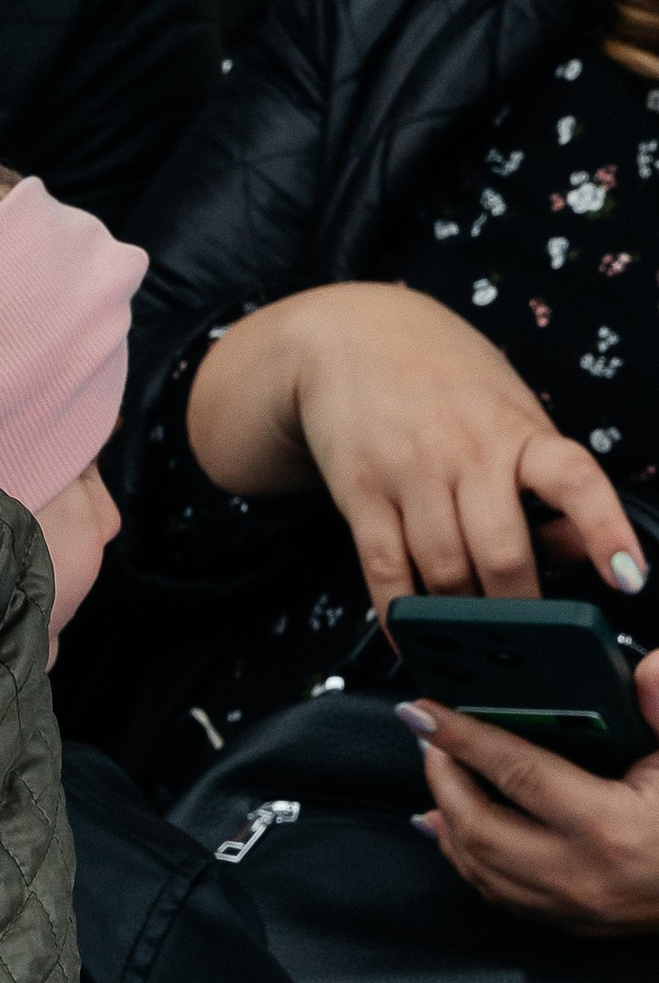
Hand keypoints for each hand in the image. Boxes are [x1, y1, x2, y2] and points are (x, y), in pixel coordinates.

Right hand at [185, 282, 647, 618]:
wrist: (352, 338)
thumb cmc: (448, 382)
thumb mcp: (512, 412)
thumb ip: (545, 482)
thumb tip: (576, 552)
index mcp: (520, 431)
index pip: (574, 479)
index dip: (604, 530)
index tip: (629, 578)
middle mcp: (467, 451)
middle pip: (502, 553)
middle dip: (518, 610)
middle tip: (527, 644)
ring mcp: (409, 473)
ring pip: (444, 571)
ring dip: (461, 617)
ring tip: (472, 642)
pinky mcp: (359, 492)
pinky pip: (384, 570)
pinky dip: (401, 615)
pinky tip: (412, 638)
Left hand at [405, 653, 658, 929]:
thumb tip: (645, 671)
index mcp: (611, 829)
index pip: (517, 773)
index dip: (464, 737)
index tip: (426, 710)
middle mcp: (581, 876)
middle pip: (477, 825)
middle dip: (442, 775)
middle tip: (430, 735)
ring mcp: (570, 908)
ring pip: (476, 864)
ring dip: (445, 814)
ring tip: (436, 769)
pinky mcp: (567, 923)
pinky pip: (494, 891)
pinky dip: (463, 854)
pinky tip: (447, 827)